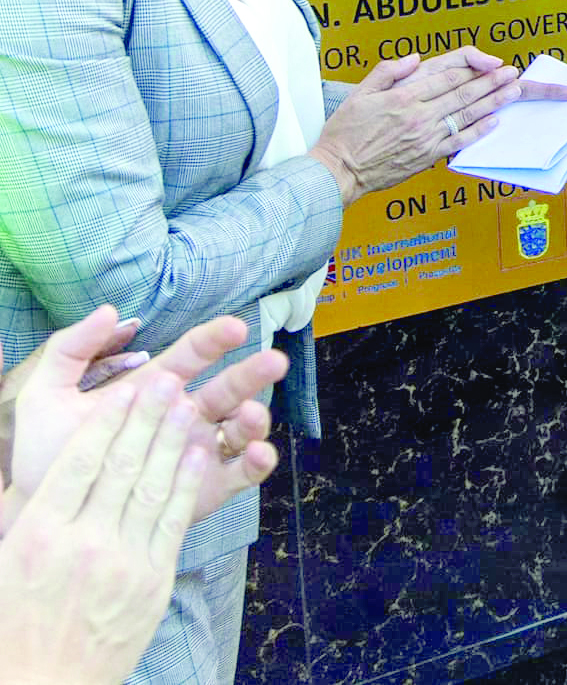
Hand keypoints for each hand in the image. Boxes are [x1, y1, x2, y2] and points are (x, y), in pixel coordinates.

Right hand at [0, 369, 212, 684]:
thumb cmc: (14, 623)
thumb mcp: (3, 560)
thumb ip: (19, 511)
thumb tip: (29, 472)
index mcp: (37, 533)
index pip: (79, 462)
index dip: (108, 421)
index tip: (126, 388)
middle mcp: (81, 542)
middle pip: (121, 466)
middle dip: (146, 418)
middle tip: (167, 380)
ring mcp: (121, 561)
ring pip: (153, 486)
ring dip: (174, 440)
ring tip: (188, 403)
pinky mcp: (152, 581)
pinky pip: (173, 521)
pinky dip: (187, 482)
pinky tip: (200, 452)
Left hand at [1, 308, 283, 532]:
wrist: (40, 505)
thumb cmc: (45, 450)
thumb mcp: (47, 392)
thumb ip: (73, 347)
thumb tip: (112, 311)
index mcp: (156, 389)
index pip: (193, 355)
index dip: (215, 340)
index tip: (235, 327)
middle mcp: (185, 417)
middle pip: (230, 388)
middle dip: (253, 373)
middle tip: (274, 361)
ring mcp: (198, 451)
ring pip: (241, 428)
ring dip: (255, 418)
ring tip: (251, 417)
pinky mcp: (205, 488)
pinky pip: (242, 473)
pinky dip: (257, 462)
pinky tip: (257, 453)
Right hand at [310, 49, 566, 202]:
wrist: (339, 171)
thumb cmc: (345, 132)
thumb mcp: (358, 94)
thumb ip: (387, 73)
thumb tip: (414, 59)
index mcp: (402, 98)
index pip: (445, 78)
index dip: (471, 69)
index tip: (490, 62)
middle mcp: (419, 117)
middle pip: (463, 95)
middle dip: (491, 82)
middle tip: (511, 72)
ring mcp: (426, 138)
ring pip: (467, 116)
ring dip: (493, 102)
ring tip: (512, 90)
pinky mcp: (428, 157)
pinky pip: (459, 142)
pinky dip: (479, 131)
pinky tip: (495, 121)